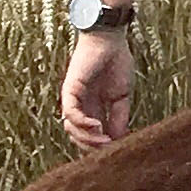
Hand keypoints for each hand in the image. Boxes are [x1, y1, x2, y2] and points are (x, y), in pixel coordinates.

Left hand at [62, 31, 135, 150]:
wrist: (110, 40)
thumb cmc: (116, 63)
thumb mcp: (121, 97)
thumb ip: (119, 117)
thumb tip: (118, 139)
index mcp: (92, 108)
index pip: (90, 135)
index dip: (101, 145)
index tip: (117, 149)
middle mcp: (79, 106)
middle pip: (78, 136)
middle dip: (92, 147)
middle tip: (109, 150)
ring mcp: (73, 100)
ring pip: (71, 128)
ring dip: (86, 139)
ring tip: (103, 141)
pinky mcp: (69, 91)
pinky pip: (70, 113)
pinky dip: (82, 123)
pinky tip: (97, 126)